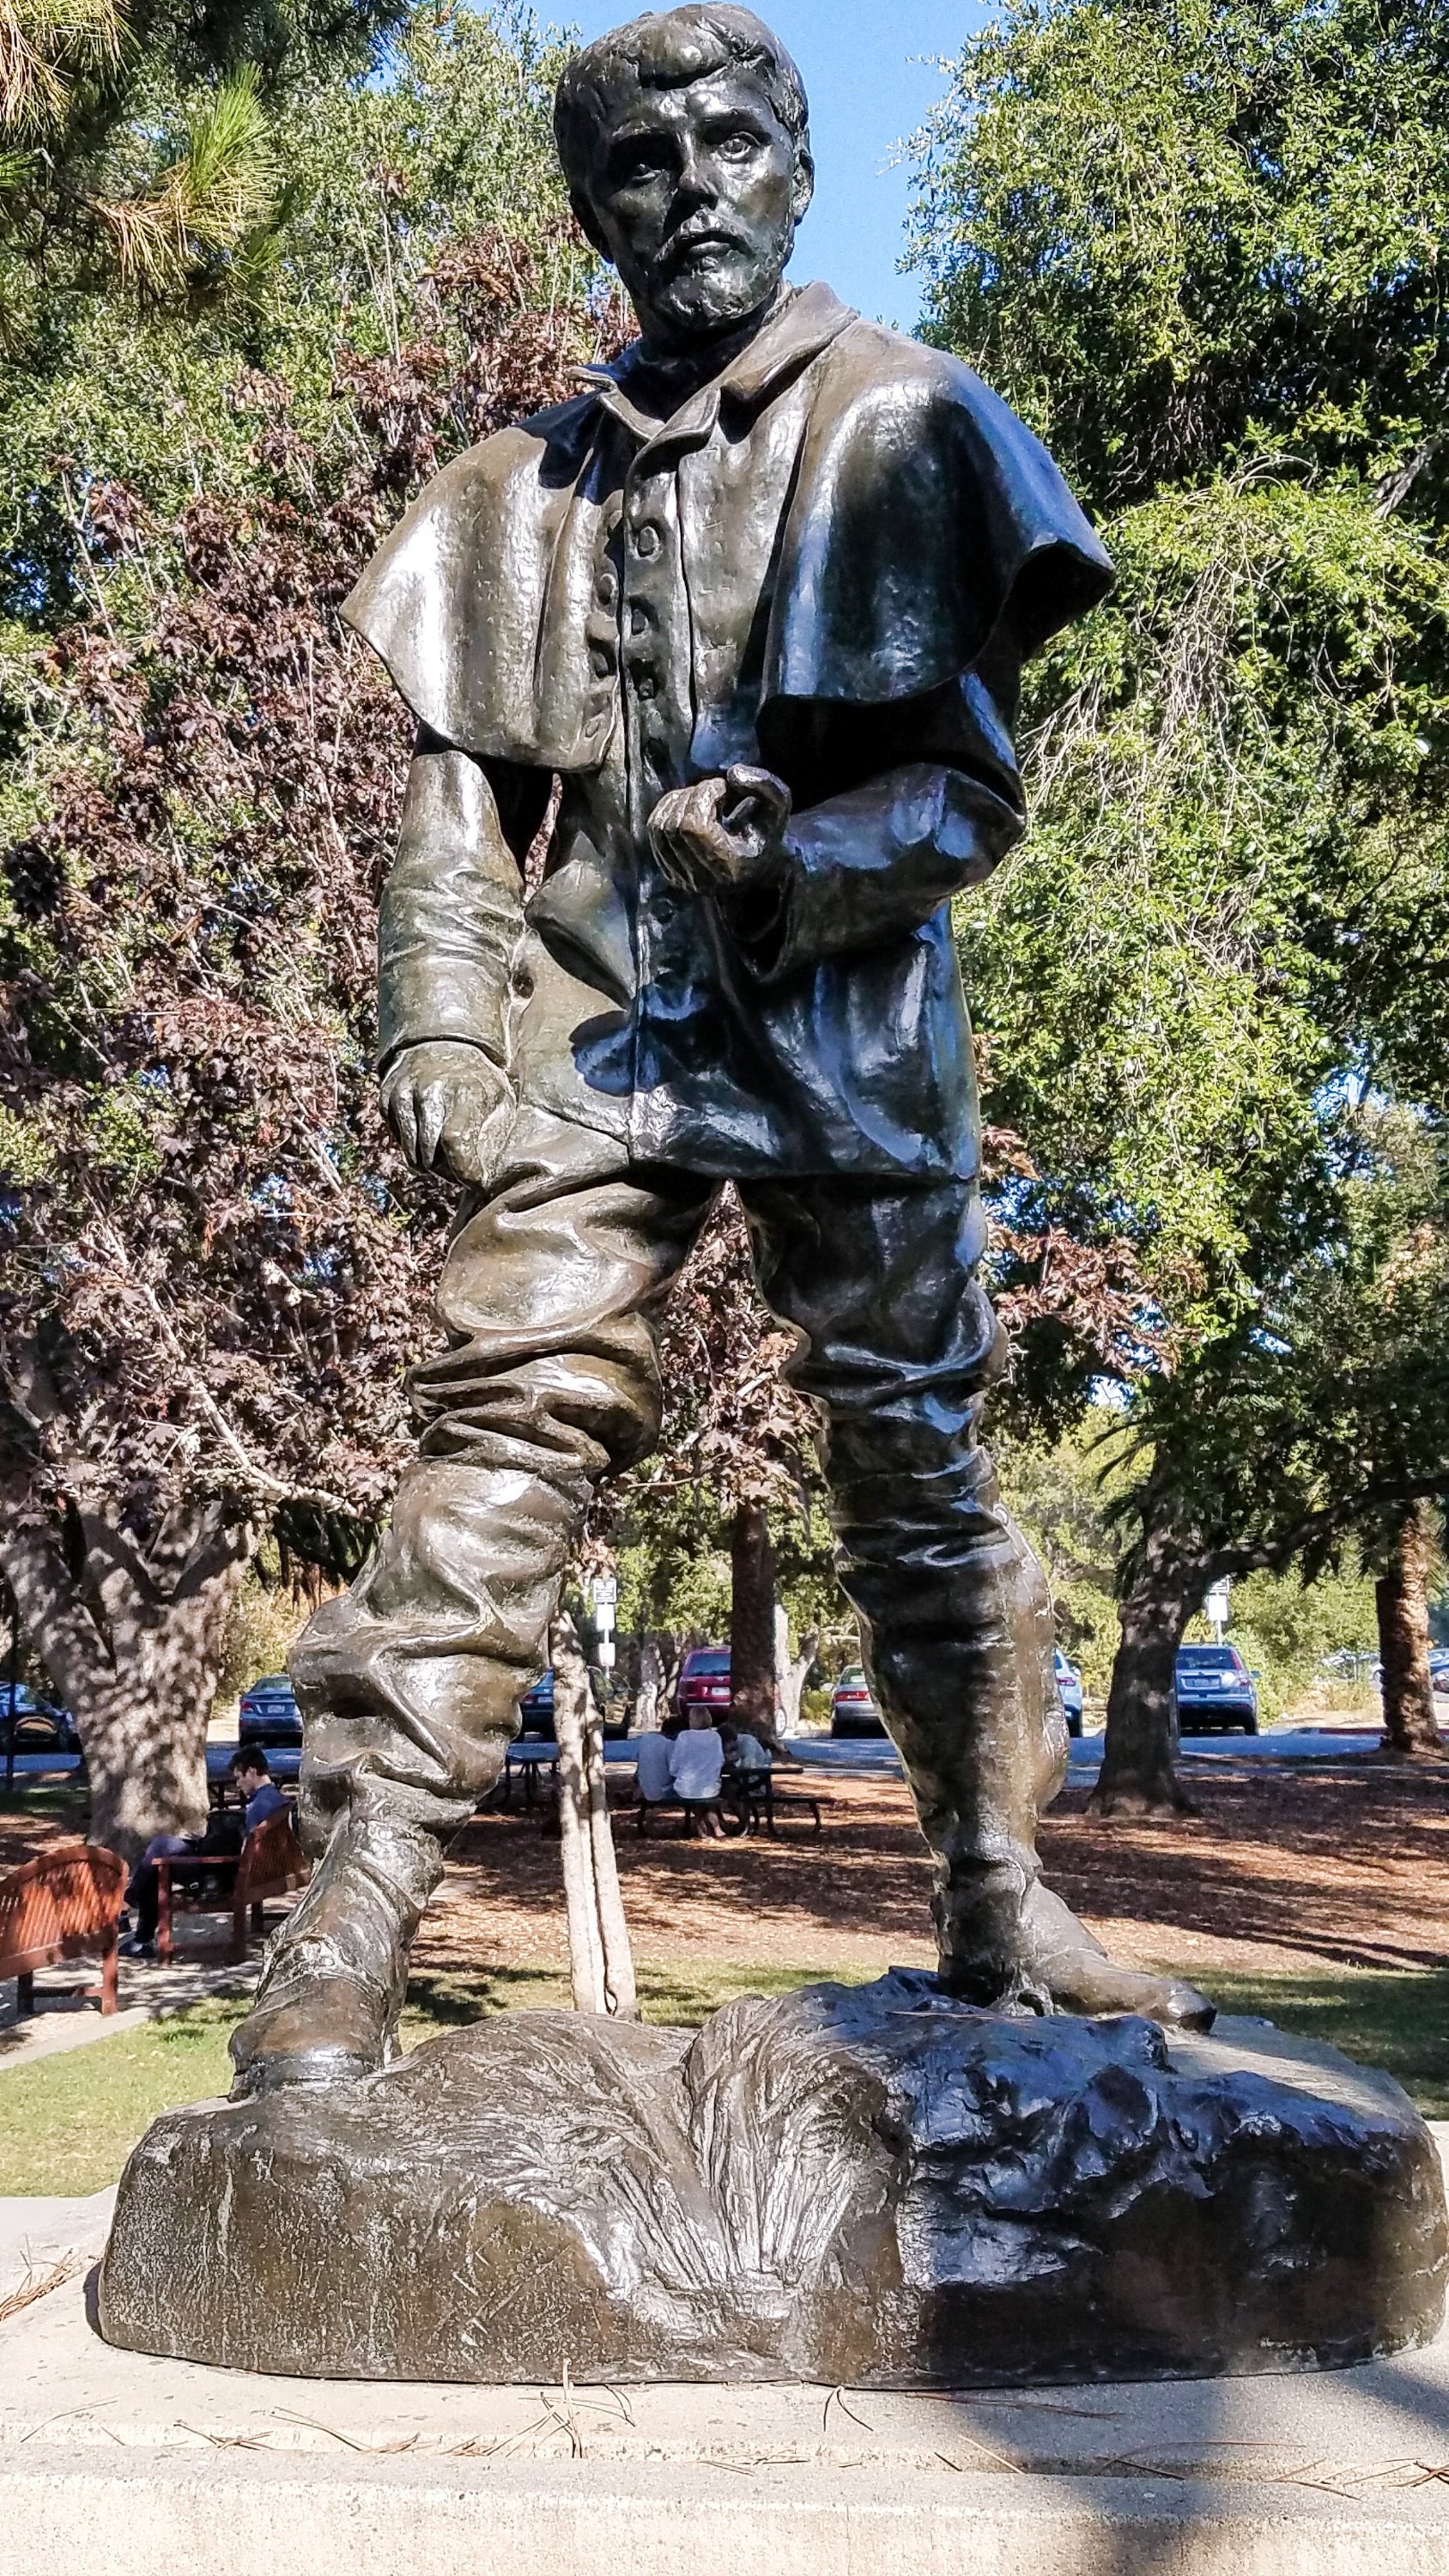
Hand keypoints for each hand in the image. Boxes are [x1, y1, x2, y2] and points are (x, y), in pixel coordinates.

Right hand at [379, 1041, 512, 1187]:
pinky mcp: (387, 1099)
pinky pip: (399, 1142)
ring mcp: (403, 1094)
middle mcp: (429, 1091)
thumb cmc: (479, 1081)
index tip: (474, 1182)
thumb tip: (485, 1179)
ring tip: (446, 1157)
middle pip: (431, 1155)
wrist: (443, 1044)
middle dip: (447, 1173)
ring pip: (412, 1155)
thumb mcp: (500, 1099)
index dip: (464, 1171)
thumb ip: (496, 1135)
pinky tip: (428, 1133)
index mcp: (462, 1091)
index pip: (456, 1142)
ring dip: (429, 1165)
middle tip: (460, 1170)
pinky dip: (413, 1147)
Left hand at [647, 765, 791, 897]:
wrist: (759, 865)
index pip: (694, 824)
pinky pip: (655, 831)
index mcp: (728, 867)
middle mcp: (702, 879)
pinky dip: (668, 809)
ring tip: (704, 800)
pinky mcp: (670, 872)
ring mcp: (682, 878)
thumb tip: (732, 773)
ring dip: (679, 800)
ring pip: (660, 825)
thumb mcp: (779, 804)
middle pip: (676, 823)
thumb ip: (765, 785)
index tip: (724, 787)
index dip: (704, 795)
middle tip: (716, 792)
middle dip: (694, 795)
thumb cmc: (767, 832)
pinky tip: (690, 807)